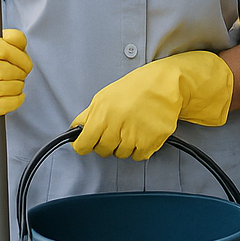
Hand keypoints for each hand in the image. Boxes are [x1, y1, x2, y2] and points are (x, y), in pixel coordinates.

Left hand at [72, 51, 233, 159]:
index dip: (85, 144)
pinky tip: (143, 132)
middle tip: (116, 129)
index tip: (88, 143)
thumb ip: (88, 115)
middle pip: (103, 151)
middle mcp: (116, 128)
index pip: (83, 145)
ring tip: (132, 126)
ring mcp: (133, 137)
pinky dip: (140, 147)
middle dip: (107, 142)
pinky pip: (139, 156)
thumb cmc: (135, 88)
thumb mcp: (105, 96)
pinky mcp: (150, 143)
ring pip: (121, 154)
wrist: (164, 84)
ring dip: (125, 145)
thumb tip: (76, 129)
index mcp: (101, 115)